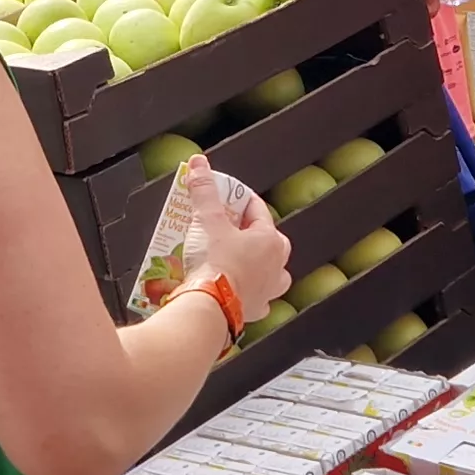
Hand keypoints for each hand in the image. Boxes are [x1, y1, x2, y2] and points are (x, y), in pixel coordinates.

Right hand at [176, 158, 291, 321]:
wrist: (209, 307)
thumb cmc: (215, 264)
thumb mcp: (207, 221)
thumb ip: (204, 191)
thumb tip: (199, 164)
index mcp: (269, 240)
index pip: (258, 210)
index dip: (241, 200)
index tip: (227, 196)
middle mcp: (275, 265)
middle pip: (271, 241)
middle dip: (254, 233)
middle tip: (232, 228)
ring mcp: (268, 290)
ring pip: (273, 273)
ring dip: (261, 266)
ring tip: (241, 261)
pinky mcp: (255, 310)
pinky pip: (259, 299)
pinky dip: (250, 294)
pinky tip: (238, 292)